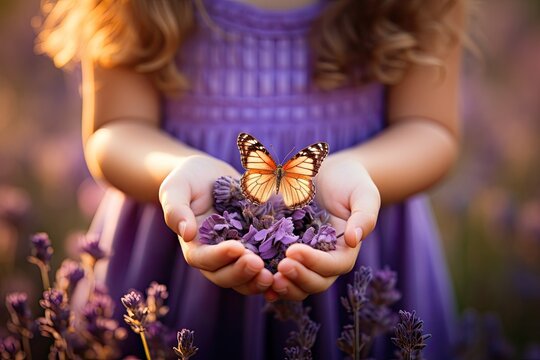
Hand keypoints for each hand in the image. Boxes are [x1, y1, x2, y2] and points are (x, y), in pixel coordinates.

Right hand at [159, 154, 272, 293]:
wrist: (210, 174)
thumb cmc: (189, 179)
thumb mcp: (176, 187)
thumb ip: (176, 209)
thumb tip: (186, 233)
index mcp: (194, 244)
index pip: (203, 258)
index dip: (219, 257)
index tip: (237, 248)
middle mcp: (214, 256)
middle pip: (224, 276)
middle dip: (241, 273)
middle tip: (258, 264)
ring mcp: (235, 255)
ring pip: (243, 279)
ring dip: (256, 281)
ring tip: (272, 276)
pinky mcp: (253, 248)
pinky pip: (261, 267)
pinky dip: (271, 273)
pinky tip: (286, 270)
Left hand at [265, 152, 379, 300]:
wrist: (326, 173)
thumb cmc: (349, 181)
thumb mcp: (363, 193)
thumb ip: (364, 215)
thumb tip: (354, 240)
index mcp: (345, 250)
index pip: (334, 265)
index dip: (315, 263)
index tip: (294, 251)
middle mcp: (325, 260)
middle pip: (315, 282)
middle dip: (298, 278)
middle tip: (280, 267)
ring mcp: (305, 259)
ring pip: (297, 284)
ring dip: (283, 286)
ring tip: (266, 278)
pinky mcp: (285, 252)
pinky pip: (279, 272)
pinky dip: (269, 281)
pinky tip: (255, 278)